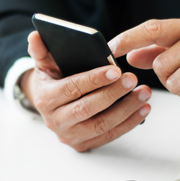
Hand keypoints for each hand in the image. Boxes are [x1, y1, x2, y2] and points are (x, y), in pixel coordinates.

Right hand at [21, 31, 151, 151]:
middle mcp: (55, 121)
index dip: (93, 79)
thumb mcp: (44, 64)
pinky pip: (109, 135)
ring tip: (144, 93)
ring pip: (101, 125)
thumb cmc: (52, 81)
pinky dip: (129, 123)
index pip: (71, 89)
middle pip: (87, 109)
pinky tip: (144, 109)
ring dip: (126, 109)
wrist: (50, 107)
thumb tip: (35, 35)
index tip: (115, 70)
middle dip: (112, 94)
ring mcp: (69, 136)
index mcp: (45, 99)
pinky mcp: (83, 145)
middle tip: (132, 79)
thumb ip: (40, 50)